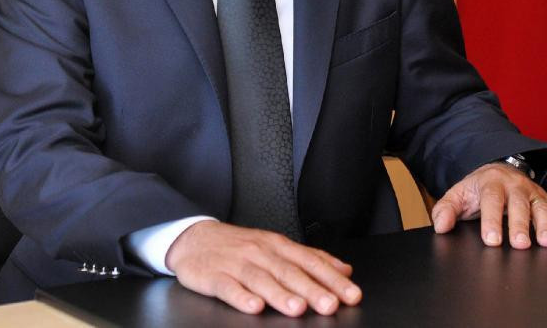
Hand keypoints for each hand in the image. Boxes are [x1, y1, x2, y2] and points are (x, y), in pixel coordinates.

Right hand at [165, 220, 361, 315]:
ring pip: (262, 279)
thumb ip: (310, 258)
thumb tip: (344, 269)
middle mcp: (261, 252)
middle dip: (312, 289)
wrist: (195, 238)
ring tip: (297, 308)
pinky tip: (254, 307)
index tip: (351, 294)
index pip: (310, 261)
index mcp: (278, 245)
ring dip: (280, 294)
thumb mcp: (276, 246)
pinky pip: (229, 287)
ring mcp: (237, 264)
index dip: (332, 278)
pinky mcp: (214, 276)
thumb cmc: (239, 246)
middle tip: (330, 304)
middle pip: (289, 272)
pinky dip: (241, 297)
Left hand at [431, 161, 546, 248]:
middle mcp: (513, 186)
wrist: (496, 171)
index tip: (491, 240)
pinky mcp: (544, 199)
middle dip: (520, 224)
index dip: (491, 220)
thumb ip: (446, 209)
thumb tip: (441, 226)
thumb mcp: (458, 195)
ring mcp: (530, 192)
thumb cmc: (477, 189)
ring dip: (545, 224)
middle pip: (518, 204)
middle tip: (520, 244)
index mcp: (490, 183)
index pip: (491, 200)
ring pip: (540, 206)